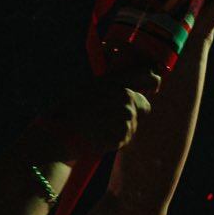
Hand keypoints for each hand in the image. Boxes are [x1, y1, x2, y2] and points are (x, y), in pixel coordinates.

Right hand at [46, 72, 160, 156]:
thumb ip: (112, 82)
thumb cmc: (69, 110)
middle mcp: (124, 97)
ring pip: (134, 122)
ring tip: (100, 126)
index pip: (148, 76)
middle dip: (134, 110)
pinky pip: (126, 136)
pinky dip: (117, 137)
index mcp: (116, 81)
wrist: (61, 135)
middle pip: (144, 104)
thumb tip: (130, 81)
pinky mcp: (124, 136)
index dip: (152, 82)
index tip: (152, 87)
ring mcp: (126, 118)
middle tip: (113, 114)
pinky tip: (100, 135)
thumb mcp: (87, 86)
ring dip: (122, 125)